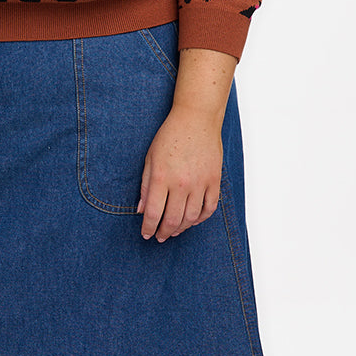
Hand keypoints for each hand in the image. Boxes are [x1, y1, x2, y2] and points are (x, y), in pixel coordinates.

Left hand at [137, 106, 222, 241]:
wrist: (196, 119)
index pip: (153, 213)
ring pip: (192, 218)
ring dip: (181, 228)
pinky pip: (210, 208)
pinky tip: (193, 220)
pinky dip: (201, 218)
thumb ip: (146, 186)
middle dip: (164, 232)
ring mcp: (200, 183)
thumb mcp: (150, 159)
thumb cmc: (170, 136)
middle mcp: (182, 183)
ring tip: (174, 230)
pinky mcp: (214, 180)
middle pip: (173, 220)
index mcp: (162, 178)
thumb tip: (142, 210)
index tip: (146, 234)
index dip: (148, 228)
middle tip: (160, 236)